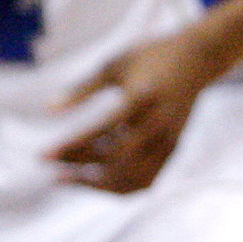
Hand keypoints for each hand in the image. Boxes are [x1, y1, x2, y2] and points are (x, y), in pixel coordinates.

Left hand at [49, 30, 228, 193]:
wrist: (198, 58)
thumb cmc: (150, 57)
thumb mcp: (112, 66)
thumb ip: (82, 89)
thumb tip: (48, 109)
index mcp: (140, 99)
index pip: (101, 132)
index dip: (71, 147)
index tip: (44, 156)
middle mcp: (157, 125)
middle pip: (115, 161)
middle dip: (79, 168)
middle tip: (49, 166)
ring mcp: (169, 141)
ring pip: (131, 179)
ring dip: (97, 184)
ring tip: (68, 176)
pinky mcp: (173, 150)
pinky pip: (145, 180)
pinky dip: (119, 185)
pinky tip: (96, 176)